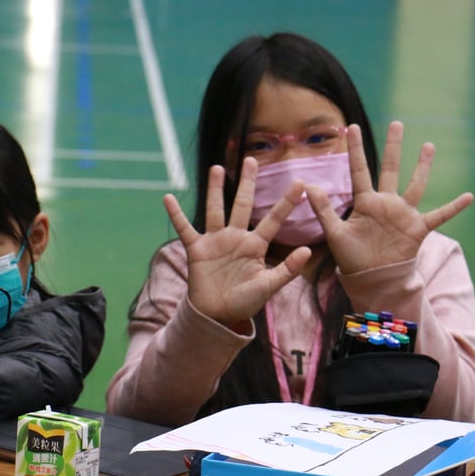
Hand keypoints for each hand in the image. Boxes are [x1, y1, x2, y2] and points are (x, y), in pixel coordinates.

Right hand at [167, 159, 311, 329]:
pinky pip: (185, 228)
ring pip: (216, 209)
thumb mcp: (268, 286)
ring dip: (216, 189)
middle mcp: (236, 237)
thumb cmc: (245, 302)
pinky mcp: (196, 249)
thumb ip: (287, 269)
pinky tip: (168, 197)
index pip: (273, 220)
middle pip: (242, 204)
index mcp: (255, 245)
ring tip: (217, 168)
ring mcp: (215, 241)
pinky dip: (176, 214)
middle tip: (252, 160)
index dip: (286, 203)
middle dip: (247, 183)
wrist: (217, 315)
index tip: (300, 183)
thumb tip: (306, 250)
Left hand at [308, 121, 472, 274]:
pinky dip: (454, 207)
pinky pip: (440, 215)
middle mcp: (386, 203)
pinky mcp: (418, 229)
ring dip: (423, 167)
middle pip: (391, 169)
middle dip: (393, 147)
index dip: (355, 149)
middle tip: (397, 124)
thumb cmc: (351, 257)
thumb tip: (309, 186)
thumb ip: (323, 210)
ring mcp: (403, 214)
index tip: (351, 127)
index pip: (359, 170)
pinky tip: (469, 196)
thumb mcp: (335, 233)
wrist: (371, 279)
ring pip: (415, 184)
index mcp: (365, 202)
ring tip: (429, 145)